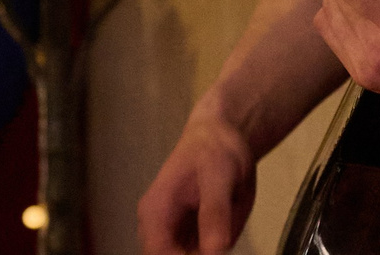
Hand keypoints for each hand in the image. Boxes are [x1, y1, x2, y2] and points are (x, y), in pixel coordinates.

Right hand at [137, 102, 255, 254]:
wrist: (220, 137)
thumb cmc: (214, 150)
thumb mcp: (219, 179)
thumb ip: (215, 215)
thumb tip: (214, 252)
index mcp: (155, 212)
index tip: (214, 251)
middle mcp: (157, 226)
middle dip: (199, 254)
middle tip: (222, 236)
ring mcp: (170, 231)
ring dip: (207, 251)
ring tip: (224, 217)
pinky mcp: (186, 235)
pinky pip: (196, 253)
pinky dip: (214, 248)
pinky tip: (224, 226)